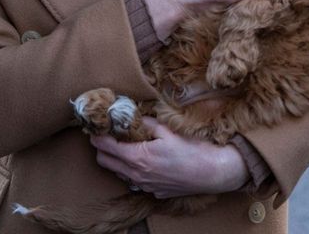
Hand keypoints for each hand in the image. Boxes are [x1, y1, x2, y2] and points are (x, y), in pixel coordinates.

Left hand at [90, 118, 248, 197]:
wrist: (211, 173)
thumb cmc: (193, 151)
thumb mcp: (169, 131)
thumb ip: (149, 124)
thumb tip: (136, 116)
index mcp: (137, 157)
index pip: (105, 146)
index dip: (97, 135)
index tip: (97, 126)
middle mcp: (136, 174)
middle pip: (104, 161)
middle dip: (102, 147)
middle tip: (110, 135)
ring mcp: (144, 185)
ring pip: (118, 172)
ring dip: (117, 160)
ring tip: (128, 147)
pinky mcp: (153, 191)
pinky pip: (134, 181)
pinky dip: (133, 170)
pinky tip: (147, 161)